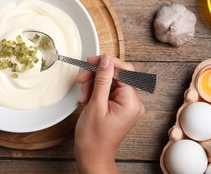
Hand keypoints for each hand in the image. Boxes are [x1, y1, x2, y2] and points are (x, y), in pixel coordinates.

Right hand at [74, 54, 144, 173]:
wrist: (91, 155)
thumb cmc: (93, 137)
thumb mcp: (95, 105)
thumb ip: (102, 80)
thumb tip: (106, 60)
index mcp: (132, 103)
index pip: (124, 71)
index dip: (107, 64)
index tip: (91, 61)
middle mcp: (133, 102)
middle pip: (116, 74)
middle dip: (97, 74)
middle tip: (82, 77)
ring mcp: (126, 104)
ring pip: (109, 81)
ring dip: (93, 83)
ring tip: (83, 95)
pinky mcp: (119, 105)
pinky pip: (107, 89)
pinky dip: (95, 90)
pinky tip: (86, 97)